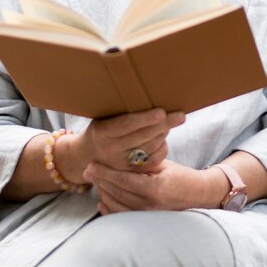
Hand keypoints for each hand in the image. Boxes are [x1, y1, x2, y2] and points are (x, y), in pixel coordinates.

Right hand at [55, 108, 184, 182]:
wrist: (87, 156)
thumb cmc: (100, 128)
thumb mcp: (102, 117)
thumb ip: (119, 111)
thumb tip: (143, 93)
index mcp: (103, 132)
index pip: (127, 124)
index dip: (145, 118)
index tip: (161, 112)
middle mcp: (112, 150)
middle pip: (142, 136)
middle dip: (163, 125)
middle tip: (179, 115)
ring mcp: (121, 164)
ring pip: (149, 148)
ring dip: (163, 134)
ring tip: (173, 121)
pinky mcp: (130, 173)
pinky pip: (152, 161)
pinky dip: (161, 149)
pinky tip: (164, 139)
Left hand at [84, 159, 215, 214]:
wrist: (199, 194)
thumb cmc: (181, 175)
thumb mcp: (162, 164)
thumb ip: (142, 163)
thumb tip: (120, 156)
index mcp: (154, 188)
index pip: (122, 180)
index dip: (105, 173)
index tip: (91, 166)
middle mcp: (150, 205)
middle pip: (117, 193)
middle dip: (100, 181)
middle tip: (87, 171)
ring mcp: (148, 215)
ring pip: (117, 206)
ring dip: (103, 193)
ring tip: (94, 181)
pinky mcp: (148, 221)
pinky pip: (124, 216)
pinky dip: (110, 209)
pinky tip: (101, 201)